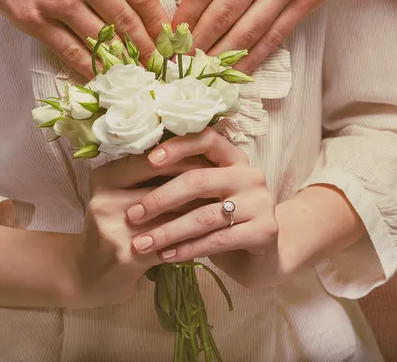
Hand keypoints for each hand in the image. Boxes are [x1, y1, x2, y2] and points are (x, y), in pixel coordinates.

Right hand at [0, 0, 168, 76]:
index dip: (157, 15)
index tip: (168, 31)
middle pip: (125, 19)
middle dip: (147, 44)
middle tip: (161, 60)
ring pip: (100, 38)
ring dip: (124, 59)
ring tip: (141, 73)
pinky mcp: (31, 17)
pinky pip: (68, 49)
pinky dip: (88, 66)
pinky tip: (103, 76)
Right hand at [75, 151, 209, 307]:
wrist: (89, 275)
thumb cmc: (112, 227)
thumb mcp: (117, 194)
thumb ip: (142, 174)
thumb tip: (188, 148)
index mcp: (103, 178)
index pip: (150, 160)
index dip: (181, 158)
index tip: (210, 158)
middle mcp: (105, 200)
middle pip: (162, 186)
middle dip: (197, 184)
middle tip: (224, 181)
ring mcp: (114, 229)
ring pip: (170, 214)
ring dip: (201, 210)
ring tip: (224, 205)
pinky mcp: (127, 256)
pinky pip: (170, 243)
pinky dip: (193, 239)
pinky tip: (212, 236)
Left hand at [126, 128, 280, 288]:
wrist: (263, 257)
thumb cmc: (224, 220)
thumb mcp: (207, 195)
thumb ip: (185, 180)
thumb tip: (135, 172)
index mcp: (234, 158)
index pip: (207, 139)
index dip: (178, 146)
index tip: (149, 160)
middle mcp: (250, 175)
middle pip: (198, 180)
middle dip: (160, 198)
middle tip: (132, 214)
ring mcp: (260, 203)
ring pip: (204, 215)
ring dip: (168, 230)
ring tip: (141, 243)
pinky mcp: (264, 232)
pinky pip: (216, 240)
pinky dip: (187, 249)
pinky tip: (165, 256)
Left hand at [164, 0, 396, 70]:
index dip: (185, 11)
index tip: (167, 29)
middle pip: (224, 11)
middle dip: (197, 40)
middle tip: (175, 59)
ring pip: (249, 28)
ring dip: (222, 53)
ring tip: (198, 71)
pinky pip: (277, 32)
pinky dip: (256, 54)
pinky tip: (238, 69)